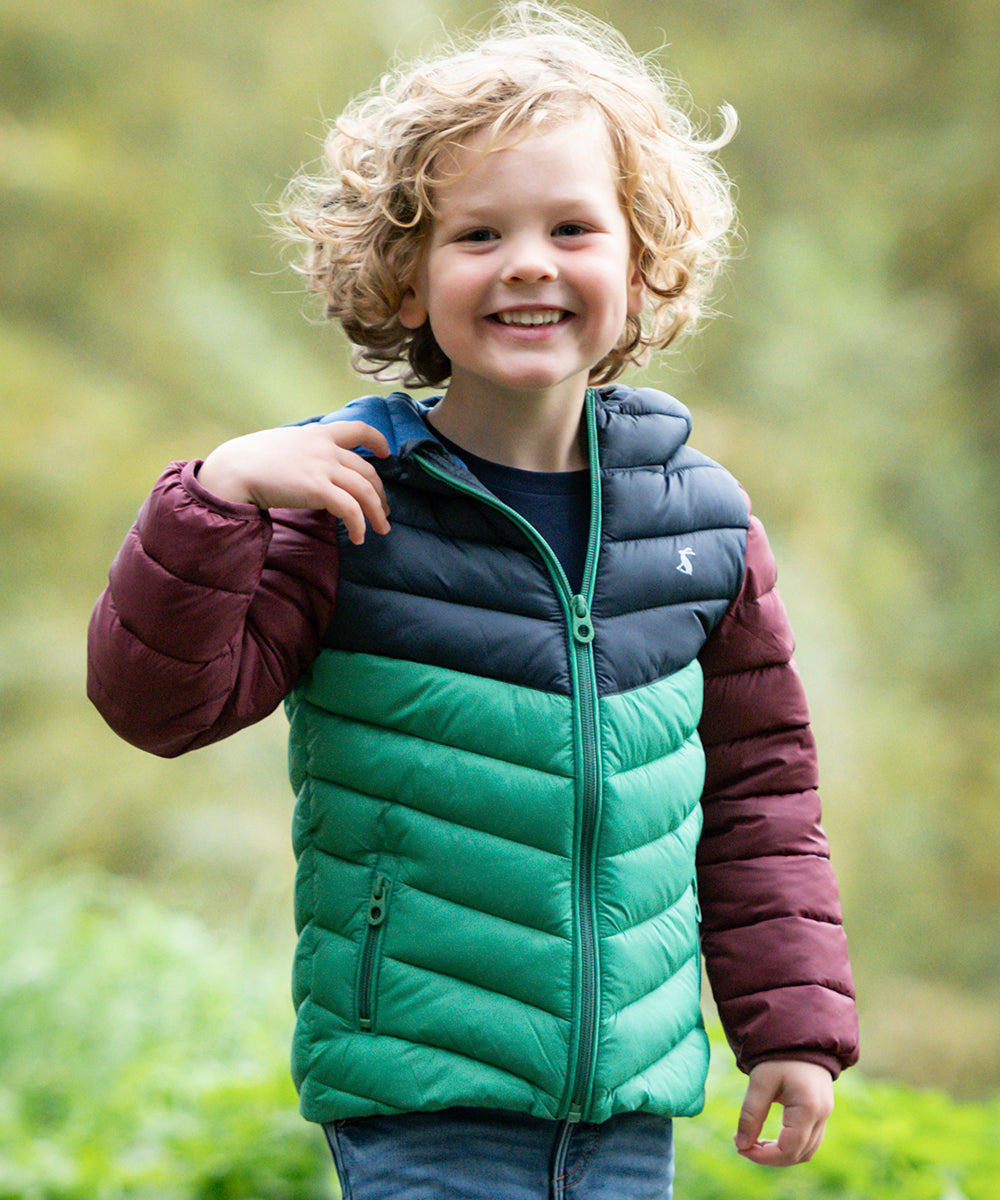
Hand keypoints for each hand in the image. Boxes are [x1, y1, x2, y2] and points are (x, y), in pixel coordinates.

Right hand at [198, 421, 391, 543]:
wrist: (234, 469)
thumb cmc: (252, 460)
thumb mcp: (284, 444)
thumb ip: (304, 451)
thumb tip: (312, 469)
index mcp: (318, 433)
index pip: (358, 429)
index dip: (378, 440)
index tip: (386, 452)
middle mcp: (326, 448)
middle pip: (367, 470)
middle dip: (380, 494)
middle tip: (384, 511)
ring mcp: (324, 467)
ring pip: (365, 491)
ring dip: (377, 513)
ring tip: (381, 529)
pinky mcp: (318, 489)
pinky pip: (350, 509)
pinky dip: (359, 525)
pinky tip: (359, 537)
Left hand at [734, 1060, 833, 1166]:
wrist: (800, 1034)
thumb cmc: (778, 1055)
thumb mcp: (760, 1082)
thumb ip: (751, 1115)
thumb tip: (741, 1145)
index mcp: (808, 1108)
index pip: (788, 1149)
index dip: (763, 1156)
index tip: (740, 1148)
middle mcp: (822, 1115)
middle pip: (798, 1154)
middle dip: (770, 1156)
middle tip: (742, 1145)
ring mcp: (825, 1114)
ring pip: (806, 1150)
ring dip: (781, 1153)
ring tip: (754, 1141)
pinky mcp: (821, 1111)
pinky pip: (809, 1139)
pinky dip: (790, 1144)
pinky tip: (769, 1137)